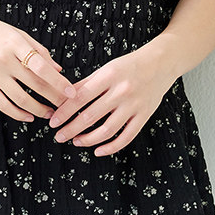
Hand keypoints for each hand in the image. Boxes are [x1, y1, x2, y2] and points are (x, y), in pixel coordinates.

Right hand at [0, 9, 71, 123]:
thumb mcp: (15, 32)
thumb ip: (37, 50)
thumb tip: (58, 69)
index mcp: (14, 43)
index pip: (41, 66)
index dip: (58, 82)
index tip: (72, 92)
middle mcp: (4, 59)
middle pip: (35, 84)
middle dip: (54, 98)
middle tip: (67, 106)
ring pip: (21, 99)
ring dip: (39, 109)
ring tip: (50, 113)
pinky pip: (3, 105)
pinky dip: (18, 114)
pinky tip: (29, 116)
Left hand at [48, 41, 176, 156]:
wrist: (161, 63)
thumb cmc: (129, 65)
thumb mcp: (106, 69)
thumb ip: (86, 84)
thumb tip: (63, 98)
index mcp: (109, 76)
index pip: (80, 97)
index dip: (65, 112)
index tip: (53, 122)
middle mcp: (121, 91)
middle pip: (91, 116)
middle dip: (71, 129)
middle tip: (59, 136)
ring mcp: (134, 105)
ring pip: (107, 130)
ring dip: (88, 140)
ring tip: (76, 141)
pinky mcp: (144, 116)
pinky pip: (126, 137)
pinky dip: (111, 147)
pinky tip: (98, 150)